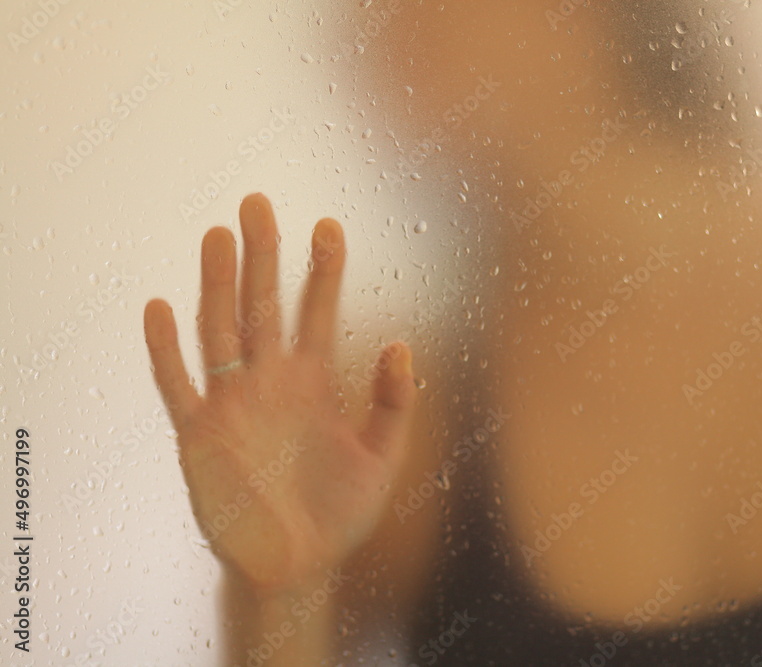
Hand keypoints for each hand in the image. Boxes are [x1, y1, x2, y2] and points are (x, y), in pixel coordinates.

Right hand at [143, 192, 416, 590]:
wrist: (298, 567)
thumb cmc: (341, 514)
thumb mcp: (382, 458)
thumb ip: (394, 404)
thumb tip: (403, 345)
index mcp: (314, 382)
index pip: (317, 311)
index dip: (323, 269)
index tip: (329, 225)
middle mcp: (271, 382)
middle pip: (262, 306)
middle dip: (262, 256)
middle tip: (258, 203)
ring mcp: (233, 403)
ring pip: (220, 330)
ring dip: (217, 285)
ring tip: (217, 236)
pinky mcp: (200, 434)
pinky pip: (178, 384)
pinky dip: (166, 349)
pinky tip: (159, 308)